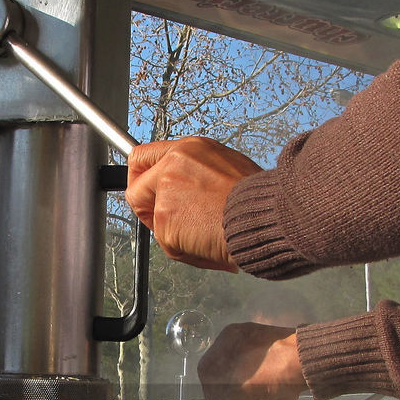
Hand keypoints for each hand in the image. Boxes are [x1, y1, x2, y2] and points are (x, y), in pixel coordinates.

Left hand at [126, 137, 260, 271]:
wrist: (264, 217)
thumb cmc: (256, 200)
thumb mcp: (227, 169)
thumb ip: (196, 175)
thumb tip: (187, 190)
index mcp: (188, 150)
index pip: (143, 157)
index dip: (141, 179)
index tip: (145, 192)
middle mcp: (173, 164)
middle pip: (136, 189)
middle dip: (150, 211)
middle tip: (176, 223)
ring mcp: (165, 191)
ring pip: (153, 221)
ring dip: (174, 235)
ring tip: (204, 233)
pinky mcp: (165, 218)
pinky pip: (166, 243)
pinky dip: (184, 250)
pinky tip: (206, 243)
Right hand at [196, 323, 307, 399]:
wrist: (317, 358)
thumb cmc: (274, 370)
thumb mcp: (244, 393)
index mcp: (227, 341)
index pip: (209, 378)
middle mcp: (242, 340)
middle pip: (232, 382)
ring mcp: (264, 346)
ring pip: (253, 383)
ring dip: (262, 399)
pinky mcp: (283, 353)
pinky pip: (271, 378)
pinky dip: (277, 389)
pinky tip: (288, 394)